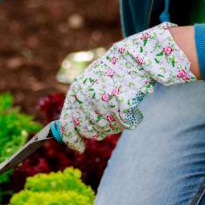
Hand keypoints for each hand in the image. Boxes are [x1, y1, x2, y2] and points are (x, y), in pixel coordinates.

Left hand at [59, 22, 195, 151]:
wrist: (136, 56)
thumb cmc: (114, 71)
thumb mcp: (90, 82)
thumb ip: (80, 103)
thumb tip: (72, 132)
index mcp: (77, 90)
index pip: (68, 123)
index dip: (72, 139)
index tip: (79, 148)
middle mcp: (88, 96)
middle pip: (91, 130)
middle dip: (101, 128)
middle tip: (111, 116)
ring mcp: (105, 100)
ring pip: (109, 128)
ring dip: (117, 122)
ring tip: (122, 104)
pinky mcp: (123, 102)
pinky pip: (127, 124)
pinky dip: (133, 119)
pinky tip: (135, 108)